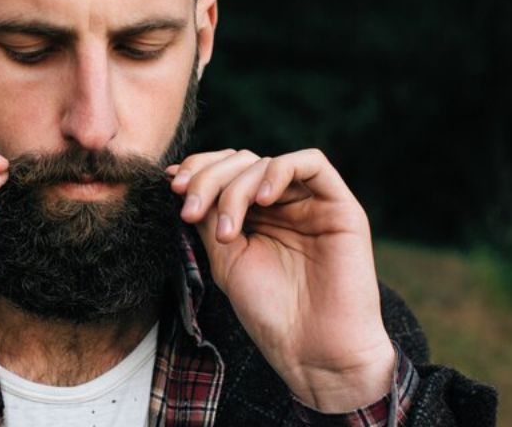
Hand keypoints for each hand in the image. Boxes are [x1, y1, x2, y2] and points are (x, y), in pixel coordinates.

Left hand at [168, 148, 394, 411]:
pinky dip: (278, 172)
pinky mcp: (340, 206)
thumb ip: (209, 217)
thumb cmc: (270, 312)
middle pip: (241, 162)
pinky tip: (261, 202)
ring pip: (266, 163)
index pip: (224, 171)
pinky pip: (312, 163)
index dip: (196, 170)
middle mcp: (283, 204)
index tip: (170, 187)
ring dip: (235, 187)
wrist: (313, 350)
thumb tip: (181, 178)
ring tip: (225, 232)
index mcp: (255, 215)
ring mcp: (311, 203)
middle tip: (189, 210)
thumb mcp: (225, 258)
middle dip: (207, 180)